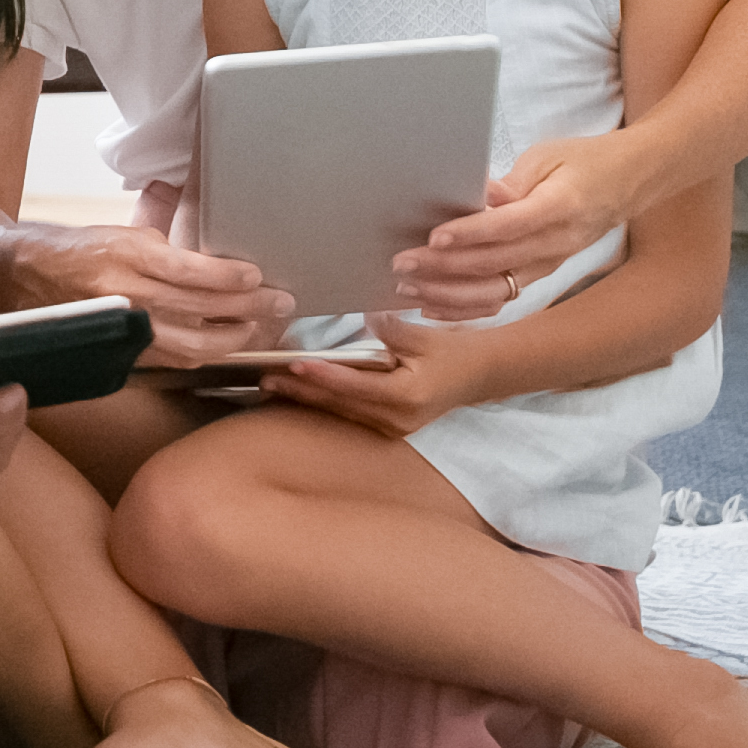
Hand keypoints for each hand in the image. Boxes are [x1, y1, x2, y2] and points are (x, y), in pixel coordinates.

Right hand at [0, 220, 297, 367]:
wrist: (20, 277)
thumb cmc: (72, 249)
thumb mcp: (119, 227)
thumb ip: (160, 221)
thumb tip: (193, 201)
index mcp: (127, 253)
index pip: (190, 270)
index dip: (229, 277)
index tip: (258, 275)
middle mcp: (126, 292)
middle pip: (201, 309)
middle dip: (248, 309)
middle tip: (281, 303)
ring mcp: (123, 328)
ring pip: (192, 343)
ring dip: (233, 337)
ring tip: (259, 327)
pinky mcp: (119, 351)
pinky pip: (172, 359)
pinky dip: (204, 354)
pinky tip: (225, 345)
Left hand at [260, 313, 499, 435]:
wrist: (480, 376)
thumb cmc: (454, 352)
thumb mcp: (426, 336)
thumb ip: (393, 330)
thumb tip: (367, 318)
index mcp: (409, 396)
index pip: (356, 386)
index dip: (324, 376)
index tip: (295, 364)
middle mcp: (398, 419)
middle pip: (341, 404)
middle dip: (302, 392)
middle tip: (267, 378)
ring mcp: (394, 428)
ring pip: (342, 412)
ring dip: (307, 399)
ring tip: (273, 386)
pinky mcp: (390, 428)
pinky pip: (351, 415)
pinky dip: (325, 403)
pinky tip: (301, 394)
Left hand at [393, 129, 638, 318]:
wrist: (629, 182)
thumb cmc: (583, 161)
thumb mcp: (547, 157)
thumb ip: (512, 182)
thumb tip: (482, 195)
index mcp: (559, 208)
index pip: (507, 227)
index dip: (469, 233)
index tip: (433, 237)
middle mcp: (555, 244)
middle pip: (493, 264)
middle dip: (442, 267)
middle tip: (402, 263)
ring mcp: (549, 264)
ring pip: (494, 291)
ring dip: (447, 294)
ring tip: (408, 287)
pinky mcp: (541, 274)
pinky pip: (501, 299)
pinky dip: (464, 308)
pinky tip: (432, 306)